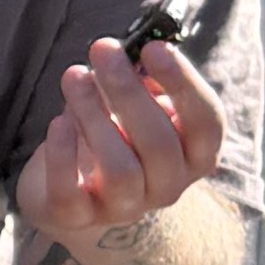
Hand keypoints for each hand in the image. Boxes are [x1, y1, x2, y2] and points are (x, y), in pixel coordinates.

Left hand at [13, 37, 225, 249]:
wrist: (72, 195)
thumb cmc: (113, 136)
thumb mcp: (136, 107)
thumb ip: (142, 81)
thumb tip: (131, 52)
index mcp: (193, 155)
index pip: (207, 123)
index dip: (184, 84)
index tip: (153, 47)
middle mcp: (167, 186)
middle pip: (160, 144)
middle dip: (128, 91)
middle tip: (103, 50)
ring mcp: (124, 207)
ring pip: (119, 170)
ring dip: (94, 116)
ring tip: (74, 77)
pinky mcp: (76, 217)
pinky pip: (70, 194)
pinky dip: (62, 156)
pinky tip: (57, 122)